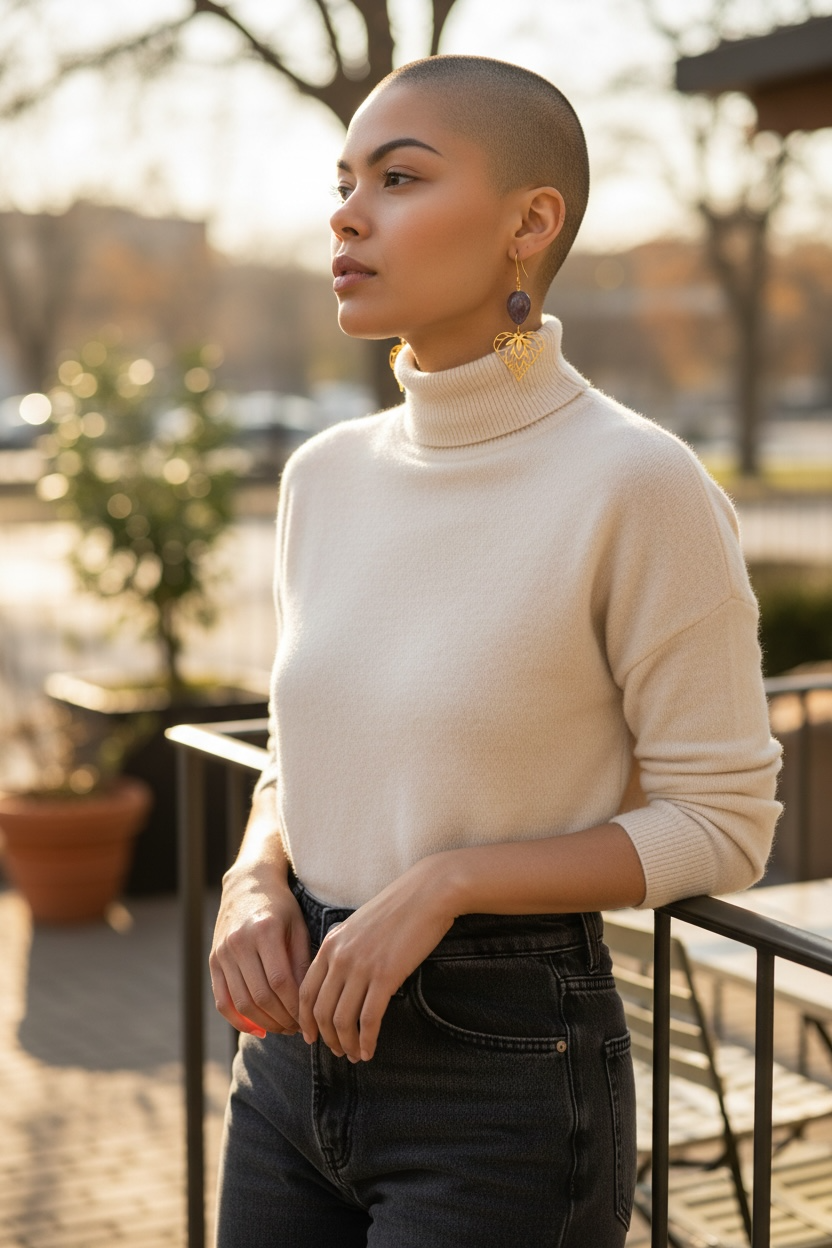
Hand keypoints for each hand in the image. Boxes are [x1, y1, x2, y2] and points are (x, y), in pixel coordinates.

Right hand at [210, 858, 310, 1037]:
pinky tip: (258, 1029)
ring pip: (241, 1003)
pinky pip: (222, 1001)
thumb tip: (308, 1002)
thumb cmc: (281, 907)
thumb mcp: (297, 927)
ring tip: (283, 1027)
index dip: (295, 1005)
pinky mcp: (213, 961)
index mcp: (264, 930)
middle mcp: (239, 942)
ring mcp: (222, 952)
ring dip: (264, 1023)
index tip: (310, 1016)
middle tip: (299, 1027)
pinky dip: (239, 1020)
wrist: (247, 884)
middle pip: (260, 996)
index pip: (280, 981)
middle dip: (282, 1018)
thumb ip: (301, 962)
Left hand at [298, 858, 456, 1061]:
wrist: (427, 893)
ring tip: (355, 1055)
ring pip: (342, 1019)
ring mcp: (362, 966)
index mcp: (331, 944)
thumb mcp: (359, 925)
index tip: (311, 1037)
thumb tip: (340, 979)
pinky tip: (370, 1051)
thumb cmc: (398, 909)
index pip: (306, 991)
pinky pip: (369, 1019)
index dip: (306, 1020)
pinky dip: (367, 1040)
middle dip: (326, 1037)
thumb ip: (344, 949)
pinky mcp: (386, 975)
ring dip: (346, 1044)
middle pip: (321, 1010)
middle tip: (336, 1052)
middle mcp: (340, 957)